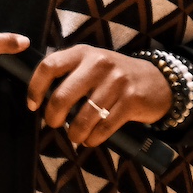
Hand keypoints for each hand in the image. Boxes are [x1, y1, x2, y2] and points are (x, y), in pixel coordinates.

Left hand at [26, 44, 173, 146]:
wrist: (159, 81)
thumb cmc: (115, 76)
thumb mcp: (91, 64)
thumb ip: (68, 73)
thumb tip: (39, 97)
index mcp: (82, 53)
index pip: (49, 66)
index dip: (35, 88)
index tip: (33, 105)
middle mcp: (98, 63)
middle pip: (62, 96)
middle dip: (53, 116)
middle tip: (53, 124)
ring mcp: (117, 81)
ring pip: (84, 116)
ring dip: (74, 132)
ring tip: (74, 136)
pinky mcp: (131, 100)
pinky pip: (104, 126)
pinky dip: (93, 138)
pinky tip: (90, 139)